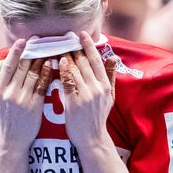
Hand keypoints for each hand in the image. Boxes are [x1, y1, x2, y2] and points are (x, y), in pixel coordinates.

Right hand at [0, 38, 50, 150]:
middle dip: (31, 52)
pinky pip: (42, 85)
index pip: (8, 66)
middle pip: (22, 68)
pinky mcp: (35, 106)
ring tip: (47, 49)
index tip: (22, 41)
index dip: (15, 52)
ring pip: (33, 74)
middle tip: (39, 40)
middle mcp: (10, 93)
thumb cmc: (0, 119)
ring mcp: (23, 99)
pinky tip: (51, 64)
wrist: (11, 141)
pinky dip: (46, 73)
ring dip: (41, 60)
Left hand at [60, 31, 117, 151]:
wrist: (92, 138)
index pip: (97, 60)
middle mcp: (97, 88)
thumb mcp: (110, 96)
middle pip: (84, 63)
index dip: (89, 46)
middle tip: (65, 38)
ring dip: (66, 56)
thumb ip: (110, 76)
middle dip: (75, 48)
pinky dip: (63, 70)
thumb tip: (114, 57)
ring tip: (59, 47)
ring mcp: (86, 95)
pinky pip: (67, 82)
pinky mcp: (74, 102)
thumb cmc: (98, 116)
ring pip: (75, 70)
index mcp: (105, 85)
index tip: (81, 34)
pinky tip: (58, 62)